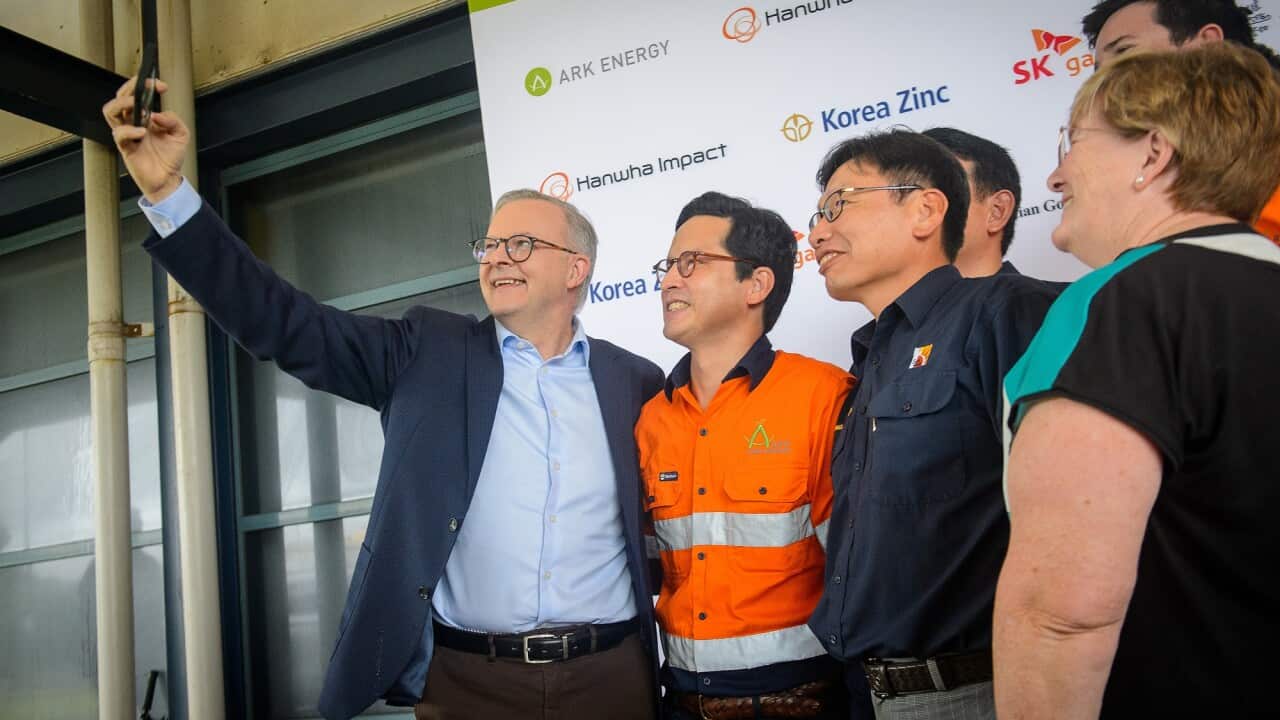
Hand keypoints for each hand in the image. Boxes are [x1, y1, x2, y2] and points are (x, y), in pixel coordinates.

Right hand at [102, 76, 188, 202]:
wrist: (168, 180)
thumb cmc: (170, 157)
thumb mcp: (181, 134)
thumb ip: (174, 120)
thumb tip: (157, 114)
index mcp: (145, 117)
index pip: (137, 94)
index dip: (145, 85)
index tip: (160, 85)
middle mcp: (133, 123)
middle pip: (119, 97)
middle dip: (130, 87)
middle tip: (145, 88)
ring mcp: (128, 134)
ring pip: (110, 111)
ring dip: (123, 104)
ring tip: (138, 106)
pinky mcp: (125, 148)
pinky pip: (119, 134)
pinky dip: (130, 130)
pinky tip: (142, 132)